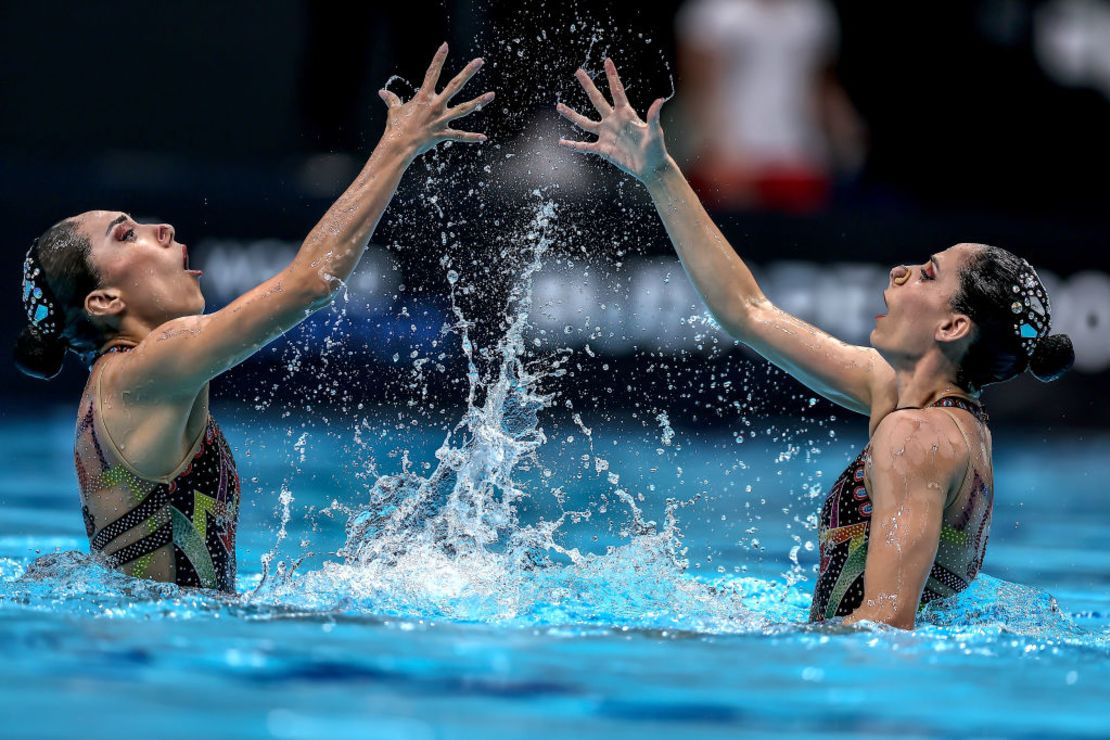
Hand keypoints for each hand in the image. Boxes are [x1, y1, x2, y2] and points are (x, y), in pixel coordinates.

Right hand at [378, 42, 493, 157]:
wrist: (399, 145)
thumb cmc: (396, 127)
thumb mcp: (394, 110)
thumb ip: (391, 99)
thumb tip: (382, 92)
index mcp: (424, 97)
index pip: (432, 73)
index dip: (438, 58)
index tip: (445, 45)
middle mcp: (436, 105)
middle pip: (455, 85)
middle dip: (468, 72)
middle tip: (480, 61)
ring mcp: (442, 119)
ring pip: (465, 108)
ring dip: (479, 101)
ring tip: (492, 94)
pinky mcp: (443, 134)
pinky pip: (460, 135)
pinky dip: (472, 137)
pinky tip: (484, 137)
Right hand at [557, 58, 670, 181]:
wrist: (650, 167)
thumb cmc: (656, 148)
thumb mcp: (655, 131)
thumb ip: (653, 116)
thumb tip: (660, 100)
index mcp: (626, 114)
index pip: (617, 90)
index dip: (612, 76)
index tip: (607, 61)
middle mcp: (613, 121)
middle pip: (597, 100)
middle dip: (588, 85)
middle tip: (578, 72)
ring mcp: (606, 135)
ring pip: (585, 122)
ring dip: (572, 115)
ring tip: (559, 106)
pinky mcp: (603, 149)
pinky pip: (584, 146)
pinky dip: (573, 145)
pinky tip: (561, 142)